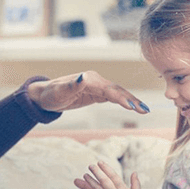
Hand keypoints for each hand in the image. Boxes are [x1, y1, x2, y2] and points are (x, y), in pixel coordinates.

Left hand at [26, 71, 149, 113]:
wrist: (44, 95)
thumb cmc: (50, 95)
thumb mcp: (58, 93)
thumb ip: (71, 86)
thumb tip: (83, 77)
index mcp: (88, 79)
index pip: (108, 89)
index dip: (120, 98)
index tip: (131, 106)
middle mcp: (94, 80)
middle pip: (116, 90)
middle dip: (131, 100)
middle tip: (144, 111)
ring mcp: (96, 85)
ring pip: (117, 93)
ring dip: (131, 101)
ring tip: (144, 111)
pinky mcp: (96, 92)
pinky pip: (113, 96)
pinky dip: (124, 101)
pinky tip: (134, 107)